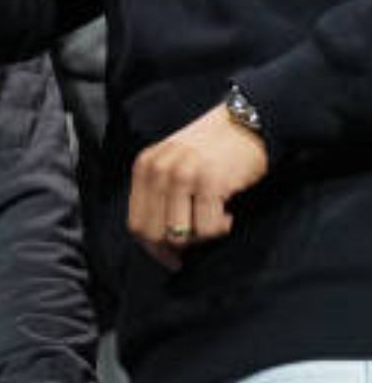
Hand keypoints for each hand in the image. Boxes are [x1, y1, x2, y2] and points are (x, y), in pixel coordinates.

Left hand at [127, 103, 268, 269]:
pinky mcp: (210, 183)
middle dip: (173, 250)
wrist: (245, 124)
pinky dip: (221, 229)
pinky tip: (228, 214)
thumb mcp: (173, 164)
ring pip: (180, 235)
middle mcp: (158, 170)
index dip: (151, 248)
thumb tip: (160, 242)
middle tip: (194, 250)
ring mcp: (183, 175)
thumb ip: (160, 194)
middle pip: (152, 233)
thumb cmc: (212, 150)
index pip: (135, 221)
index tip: (169, 258)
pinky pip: (209, 229)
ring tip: (214, 220)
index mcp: (145, 166)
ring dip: (201, 238)